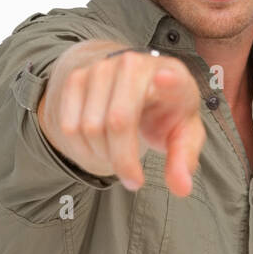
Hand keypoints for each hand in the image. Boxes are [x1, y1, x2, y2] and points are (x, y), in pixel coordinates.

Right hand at [37, 42, 205, 196]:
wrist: (134, 82)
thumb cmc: (164, 109)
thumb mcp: (183, 133)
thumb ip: (183, 159)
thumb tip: (181, 189)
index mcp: (172, 75)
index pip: (171, 77)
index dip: (168, 81)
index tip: (165, 80)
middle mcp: (134, 64)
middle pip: (118, 121)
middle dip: (123, 161)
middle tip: (133, 180)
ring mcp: (101, 68)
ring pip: (89, 128)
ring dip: (102, 156)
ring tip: (117, 158)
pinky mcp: (76, 78)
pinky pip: (69, 126)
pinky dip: (81, 149)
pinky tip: (98, 149)